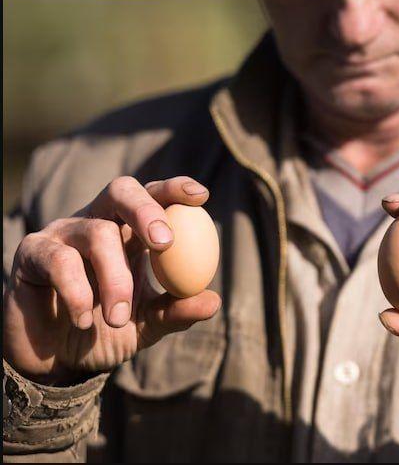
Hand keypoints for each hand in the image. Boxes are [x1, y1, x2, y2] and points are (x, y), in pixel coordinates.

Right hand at [3, 176, 221, 383]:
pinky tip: (83, 320)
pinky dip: (78, 292)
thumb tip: (214, 301)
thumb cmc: (107, 331)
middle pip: (121, 190)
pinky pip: (59, 260)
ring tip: (118, 317)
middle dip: (146, 210)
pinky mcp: (32, 252)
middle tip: (165, 243)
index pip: (154, 197)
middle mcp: (98, 222)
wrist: (56, 359)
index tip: (202, 196)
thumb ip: (176, 311)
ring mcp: (63, 233)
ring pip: (96, 232)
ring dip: (115, 278)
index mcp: (130, 232)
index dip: (175, 189)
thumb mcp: (148, 324)